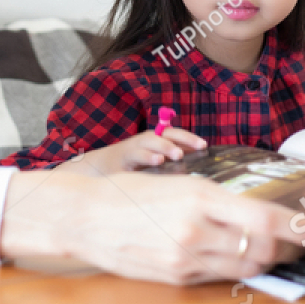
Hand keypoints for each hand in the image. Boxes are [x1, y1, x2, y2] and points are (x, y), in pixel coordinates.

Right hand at [0, 167, 304, 284]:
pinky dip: (238, 266)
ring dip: (268, 259)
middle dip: (291, 247)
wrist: (83, 217)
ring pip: (246, 267)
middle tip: (304, 239)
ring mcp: (184, 260)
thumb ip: (214, 198)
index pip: (265, 220)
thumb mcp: (175, 181)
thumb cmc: (126, 192)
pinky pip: (220, 276)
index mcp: (196, 197)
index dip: (303, 230)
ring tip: (277, 247)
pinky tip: (239, 255)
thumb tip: (254, 210)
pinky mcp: (175, 278)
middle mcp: (194, 232)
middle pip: (262, 250)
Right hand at [53, 126, 206, 175]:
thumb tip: (196, 169)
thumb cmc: (132, 168)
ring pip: (150, 142)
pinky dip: (147, 157)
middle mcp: (145, 141)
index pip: (174, 134)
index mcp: (154, 140)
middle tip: (199, 145)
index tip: (205, 145)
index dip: (189, 138)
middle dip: (183, 139)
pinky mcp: (123, 159)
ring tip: (177, 154)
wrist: (99, 169)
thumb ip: (170, 162)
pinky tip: (157, 162)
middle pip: (166, 134)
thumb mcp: (153, 162)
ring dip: (165, 146)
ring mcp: (133, 148)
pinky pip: (135, 156)